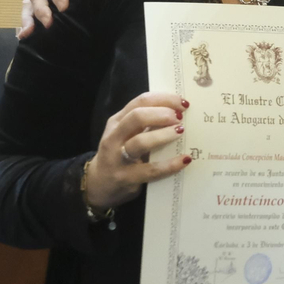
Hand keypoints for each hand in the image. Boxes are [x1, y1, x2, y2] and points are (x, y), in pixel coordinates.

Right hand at [83, 91, 192, 209]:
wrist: (99, 184)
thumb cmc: (119, 154)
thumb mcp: (125, 134)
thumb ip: (145, 123)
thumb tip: (179, 113)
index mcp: (117, 121)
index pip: (140, 102)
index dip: (164, 99)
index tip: (183, 103)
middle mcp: (114, 137)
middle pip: (137, 117)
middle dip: (162, 114)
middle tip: (179, 118)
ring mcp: (118, 158)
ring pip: (140, 142)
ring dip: (164, 135)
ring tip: (180, 132)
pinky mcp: (126, 178)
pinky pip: (151, 170)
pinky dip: (170, 164)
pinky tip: (184, 160)